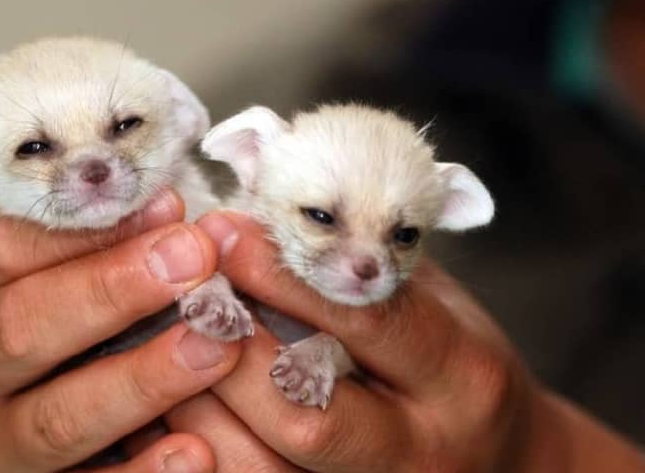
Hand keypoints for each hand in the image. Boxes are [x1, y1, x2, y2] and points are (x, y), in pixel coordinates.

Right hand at [0, 191, 238, 472]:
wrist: (71, 406)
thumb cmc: (80, 315)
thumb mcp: (75, 265)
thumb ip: (106, 240)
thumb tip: (168, 208)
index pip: (1, 248)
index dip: (87, 227)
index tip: (166, 210)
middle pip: (15, 326)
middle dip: (111, 290)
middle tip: (192, 262)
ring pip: (51, 418)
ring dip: (140, 381)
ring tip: (212, 349)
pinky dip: (141, 471)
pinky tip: (194, 450)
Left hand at [164, 211, 644, 471]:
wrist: (502, 459)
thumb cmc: (453, 361)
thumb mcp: (432, 299)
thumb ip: (356, 265)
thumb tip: (251, 212)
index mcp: (461, 374)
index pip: (369, 322)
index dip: (287, 276)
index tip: (224, 232)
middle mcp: (421, 448)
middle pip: (308, 416)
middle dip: (230, 351)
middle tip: (182, 297)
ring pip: (264, 470)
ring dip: (197, 405)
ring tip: (157, 347)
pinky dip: (195, 449)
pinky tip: (164, 406)